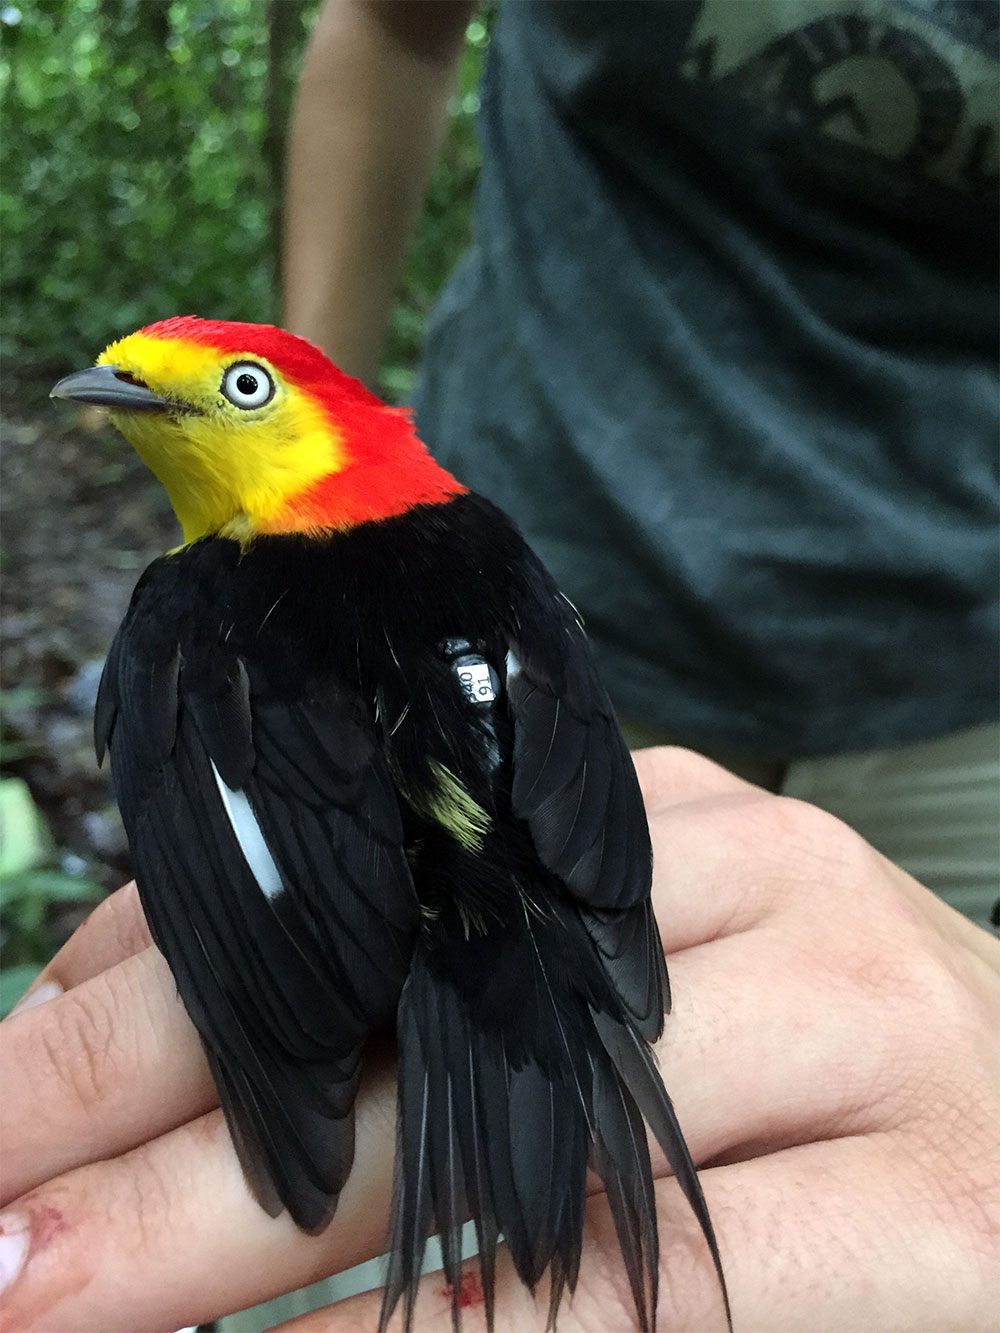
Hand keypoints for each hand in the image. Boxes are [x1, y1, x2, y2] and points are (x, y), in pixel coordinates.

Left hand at [2, 748, 995, 1331]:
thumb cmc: (829, 1087)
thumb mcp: (628, 998)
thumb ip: (449, 1005)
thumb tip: (173, 1014)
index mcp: (663, 829)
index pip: (376, 878)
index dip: (174, 981)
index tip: (16, 1099)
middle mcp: (752, 892)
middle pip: (410, 998)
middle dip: (155, 1111)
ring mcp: (861, 1019)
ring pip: (513, 1136)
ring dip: (254, 1238)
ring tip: (56, 1302)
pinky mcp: (944, 1205)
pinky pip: (658, 1293)